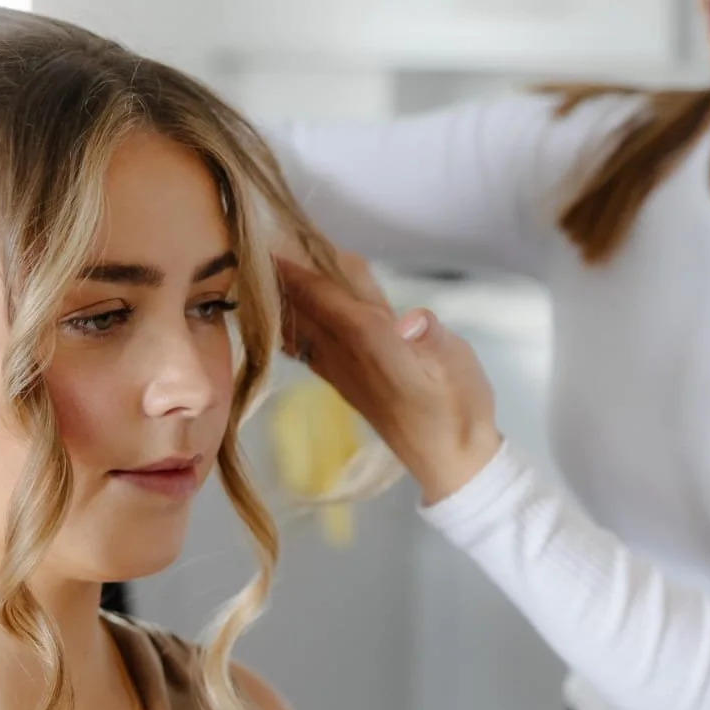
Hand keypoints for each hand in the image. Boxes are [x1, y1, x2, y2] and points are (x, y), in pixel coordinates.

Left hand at [276, 254, 502, 503]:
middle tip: (250, 248)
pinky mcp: (348, 384)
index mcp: (374, 343)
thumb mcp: (460, 367)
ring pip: (302, 329)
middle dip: (280, 280)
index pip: (326, 299)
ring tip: (256, 278)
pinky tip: (281, 323)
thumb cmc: (459, 408)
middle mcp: (349, 355)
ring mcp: (344, 372)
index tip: (265, 246)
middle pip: (305, 310)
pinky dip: (291, 328)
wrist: (451, 462)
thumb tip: (411, 319)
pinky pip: (308, 348)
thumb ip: (433, 339)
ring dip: (281, 303)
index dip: (297, 272)